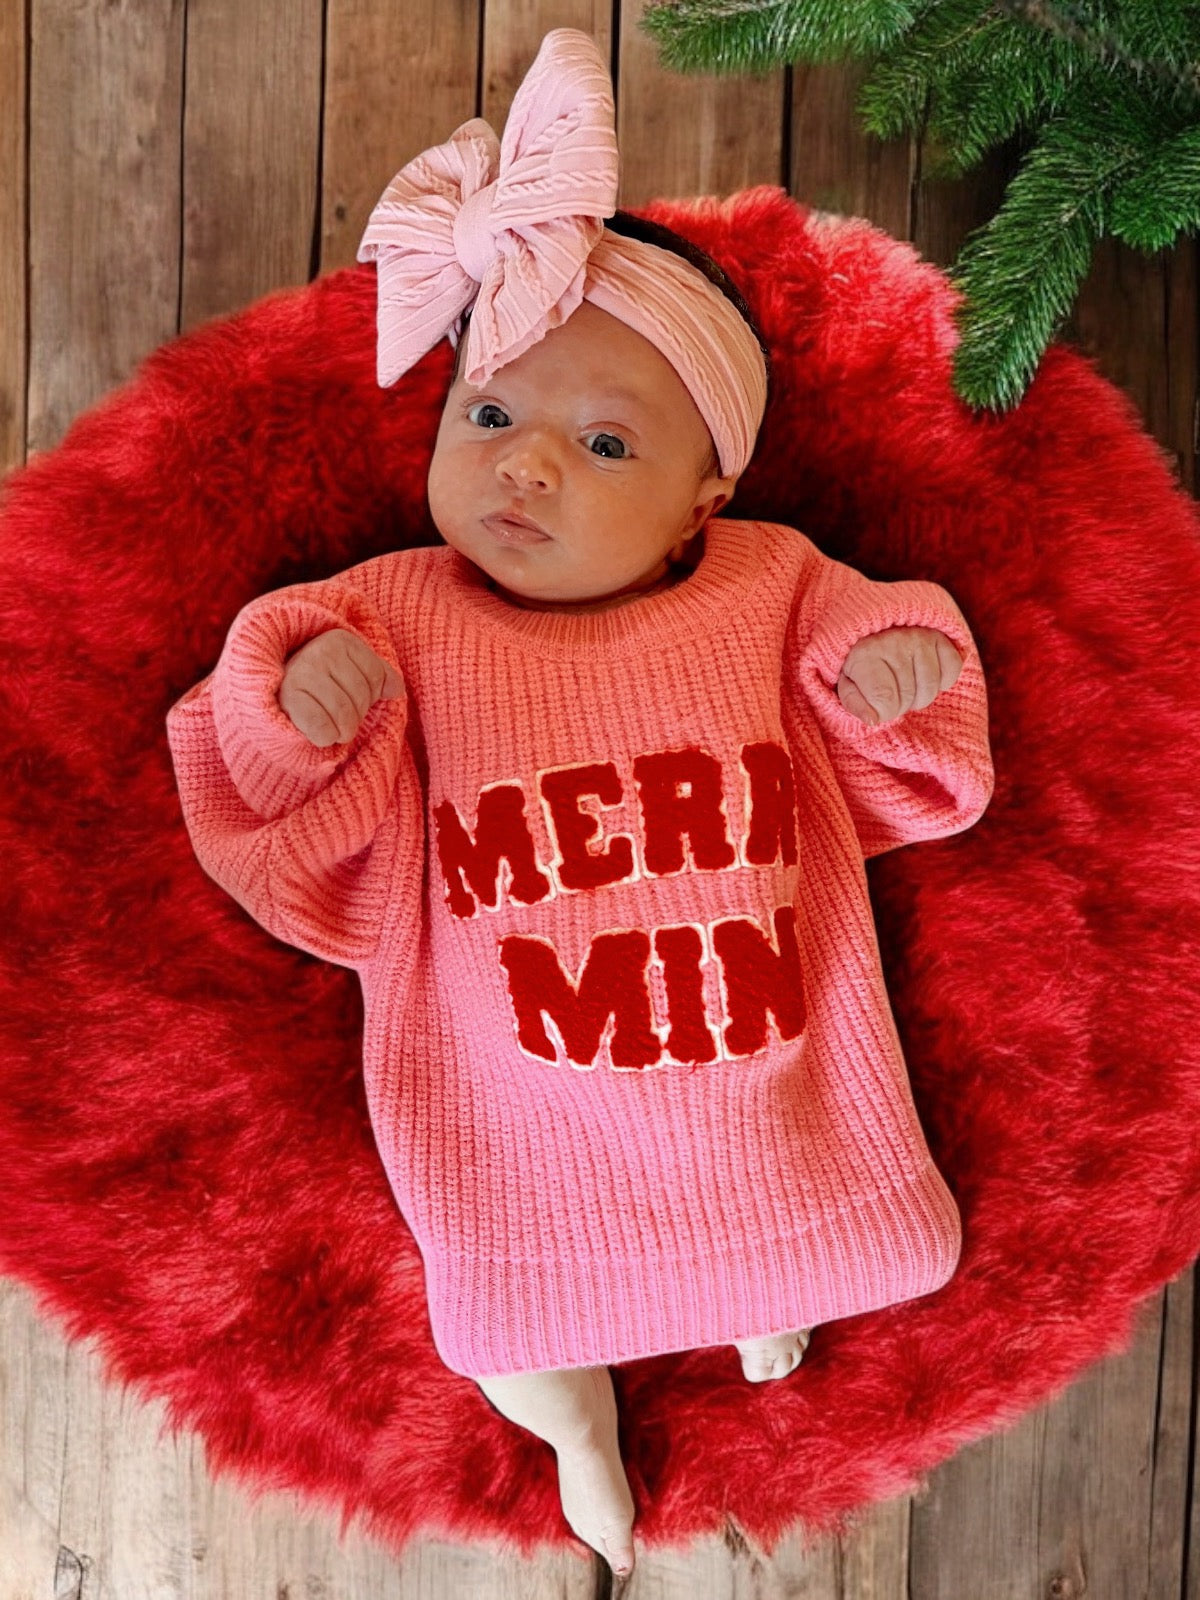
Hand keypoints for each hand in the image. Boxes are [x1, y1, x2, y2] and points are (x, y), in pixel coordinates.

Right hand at [278, 628, 404, 746]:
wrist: (270, 693)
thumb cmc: (319, 684)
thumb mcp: (350, 670)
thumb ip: (378, 675)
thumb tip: (396, 690)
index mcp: (339, 640)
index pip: (377, 677)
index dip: (371, 696)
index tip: (350, 694)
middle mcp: (319, 651)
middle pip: (362, 698)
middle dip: (356, 716)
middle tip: (338, 714)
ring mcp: (302, 673)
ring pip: (346, 717)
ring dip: (343, 731)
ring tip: (332, 726)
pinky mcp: (288, 699)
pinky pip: (323, 730)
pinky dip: (326, 739)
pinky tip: (319, 733)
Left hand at [836, 626, 962, 725]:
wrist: (872, 628)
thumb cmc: (858, 663)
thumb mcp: (846, 683)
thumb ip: (854, 703)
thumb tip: (872, 720)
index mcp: (865, 654)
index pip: (885, 700)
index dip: (883, 712)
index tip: (876, 704)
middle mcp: (894, 642)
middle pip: (909, 697)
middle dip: (900, 705)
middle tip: (891, 693)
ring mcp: (920, 637)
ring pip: (931, 689)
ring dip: (920, 696)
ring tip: (906, 685)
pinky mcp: (940, 635)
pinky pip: (952, 670)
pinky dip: (942, 680)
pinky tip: (924, 675)